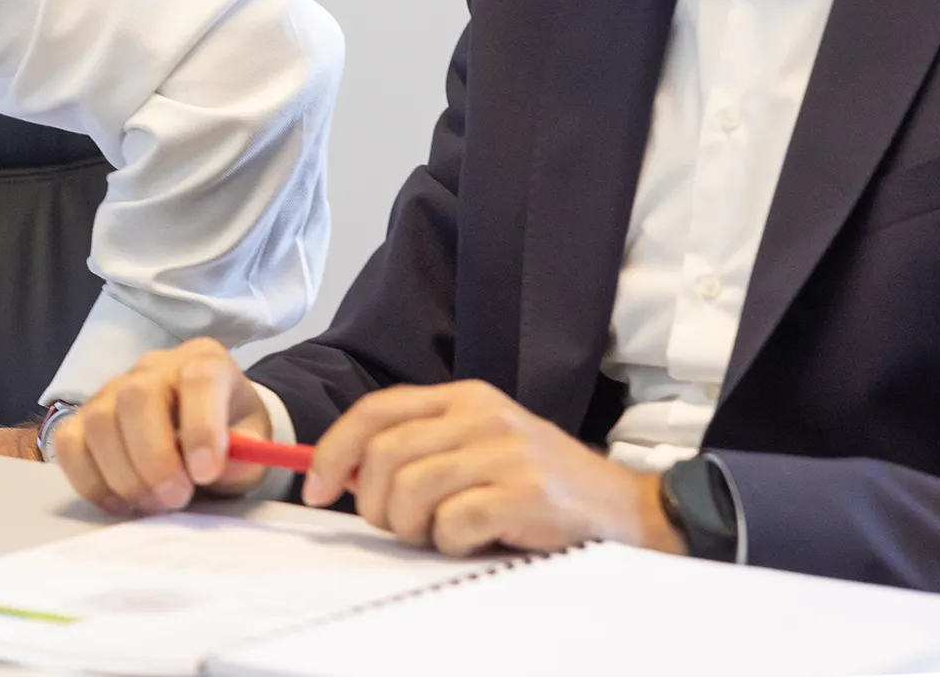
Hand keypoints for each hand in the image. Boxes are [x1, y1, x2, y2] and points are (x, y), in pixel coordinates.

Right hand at [52, 339, 274, 515]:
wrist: (202, 430)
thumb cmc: (229, 433)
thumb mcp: (253, 444)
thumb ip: (244, 458)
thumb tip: (221, 469)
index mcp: (204, 362)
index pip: (200, 379)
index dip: (201, 426)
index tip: (205, 473)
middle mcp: (153, 368)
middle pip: (137, 397)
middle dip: (154, 458)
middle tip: (176, 498)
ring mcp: (111, 389)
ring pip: (98, 421)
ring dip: (124, 475)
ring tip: (154, 505)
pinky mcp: (83, 418)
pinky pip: (69, 444)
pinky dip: (91, 481)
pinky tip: (122, 501)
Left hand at [302, 380, 685, 555]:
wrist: (622, 508)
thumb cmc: (535, 482)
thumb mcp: (477, 445)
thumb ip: (419, 448)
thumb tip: (345, 474)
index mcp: (463, 397)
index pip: (376, 411)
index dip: (334, 450)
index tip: (317, 488)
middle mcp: (482, 415)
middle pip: (385, 455)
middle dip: (372, 502)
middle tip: (393, 526)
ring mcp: (506, 452)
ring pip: (411, 490)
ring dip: (410, 526)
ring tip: (437, 533)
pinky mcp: (526, 493)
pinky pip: (453, 522)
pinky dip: (449, 542)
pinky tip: (471, 541)